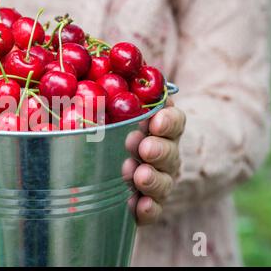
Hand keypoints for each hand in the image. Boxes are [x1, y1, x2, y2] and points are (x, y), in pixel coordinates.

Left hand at [123, 99, 185, 224]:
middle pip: (169, 152)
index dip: (168, 121)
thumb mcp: (124, 107)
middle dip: (158, 149)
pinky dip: (148, 209)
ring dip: (153, 179)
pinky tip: (138, 207)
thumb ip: (120, 91)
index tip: (156, 121)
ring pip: (163, 182)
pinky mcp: (149, 204)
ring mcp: (160, 180)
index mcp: (161, 129)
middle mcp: (165, 154)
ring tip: (140, 176)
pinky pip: (154, 210)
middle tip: (143, 148)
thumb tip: (97, 60)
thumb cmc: (124, 128)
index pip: (174, 122)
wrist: (137, 165)